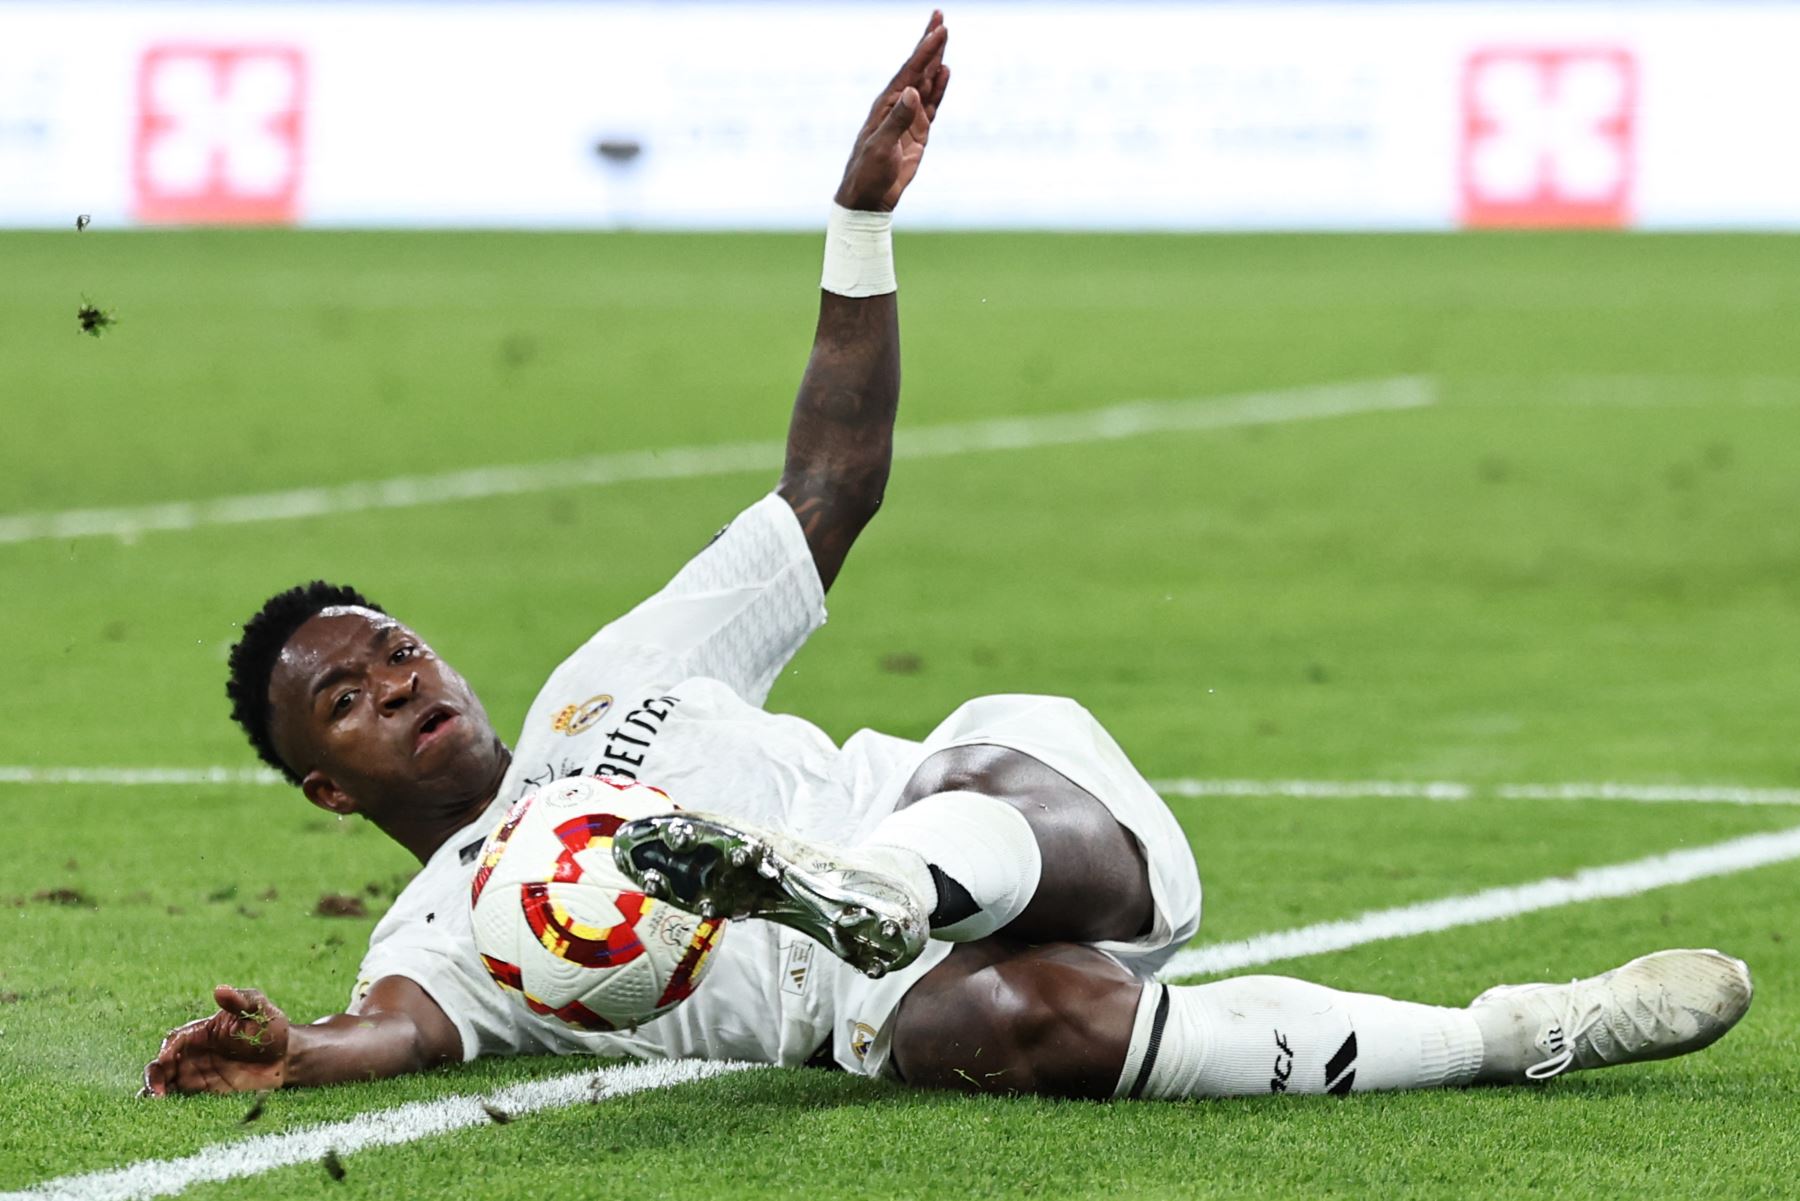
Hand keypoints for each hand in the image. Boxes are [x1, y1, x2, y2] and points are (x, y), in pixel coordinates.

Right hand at [140, 986, 291, 1096]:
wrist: (286, 1057)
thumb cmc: (269, 1027)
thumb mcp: (259, 1010)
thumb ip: (241, 1001)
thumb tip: (220, 989)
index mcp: (198, 1033)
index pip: (172, 1042)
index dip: (164, 1053)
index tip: (163, 1065)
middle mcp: (192, 1055)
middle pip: (161, 1067)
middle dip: (153, 1080)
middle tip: (156, 1095)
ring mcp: (197, 1077)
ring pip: (166, 1087)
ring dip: (157, 1097)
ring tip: (156, 1110)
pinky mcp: (206, 1095)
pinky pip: (183, 1103)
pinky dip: (173, 1110)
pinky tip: (171, 1119)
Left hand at [835, 10, 951, 211]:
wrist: (868, 197)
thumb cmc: (868, 171)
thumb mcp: (881, 146)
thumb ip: (898, 120)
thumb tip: (913, 92)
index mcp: (886, 105)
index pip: (909, 71)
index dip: (925, 50)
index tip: (939, 29)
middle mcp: (898, 106)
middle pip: (917, 69)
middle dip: (928, 44)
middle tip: (939, 18)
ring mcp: (909, 118)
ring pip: (926, 84)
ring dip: (935, 61)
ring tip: (943, 38)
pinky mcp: (918, 133)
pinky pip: (931, 105)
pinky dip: (939, 88)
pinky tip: (945, 72)